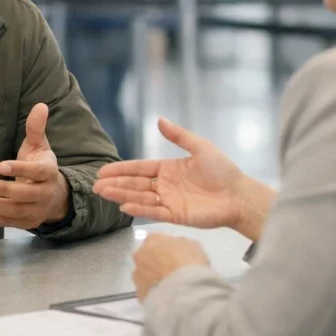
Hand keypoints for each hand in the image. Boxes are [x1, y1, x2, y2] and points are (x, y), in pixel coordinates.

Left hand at [0, 103, 69, 229]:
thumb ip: (36, 128)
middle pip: (25, 195)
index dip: (19, 169)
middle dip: (3, 191)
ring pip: (14, 211)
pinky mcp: (27, 223)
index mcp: (50, 172)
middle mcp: (46, 194)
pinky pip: (7, 222)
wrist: (54, 195)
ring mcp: (37, 211)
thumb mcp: (39, 146)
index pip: (37, 172)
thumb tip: (40, 105)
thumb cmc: (41, 165)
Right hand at [93, 117, 274, 239]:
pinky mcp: (175, 216)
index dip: (121, 169)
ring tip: (104, 193)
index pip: (139, 169)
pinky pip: (154, 212)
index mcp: (168, 169)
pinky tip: (125, 206)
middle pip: (135, 184)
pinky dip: (139, 209)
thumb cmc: (223, 170)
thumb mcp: (200, 147)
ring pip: (140, 198)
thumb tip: (159, 119)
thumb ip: (179, 136)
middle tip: (96, 185)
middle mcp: (165, 185)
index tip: (103, 170)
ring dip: (122, 195)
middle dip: (116, 184)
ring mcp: (169, 201)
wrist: (239, 195)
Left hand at [133, 233, 209, 300]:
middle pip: (148, 255)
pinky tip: (167, 295)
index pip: (157, 239)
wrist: (183, 292)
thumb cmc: (189, 264)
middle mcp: (140, 254)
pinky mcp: (139, 292)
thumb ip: (181, 244)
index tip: (176, 254)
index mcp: (153, 239)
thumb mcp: (193, 246)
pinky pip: (147, 289)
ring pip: (145, 273)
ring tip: (171, 285)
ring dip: (155, 277)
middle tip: (173, 270)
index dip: (168, 247)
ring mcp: (137, 274)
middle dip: (158, 261)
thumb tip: (178, 248)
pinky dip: (155, 291)